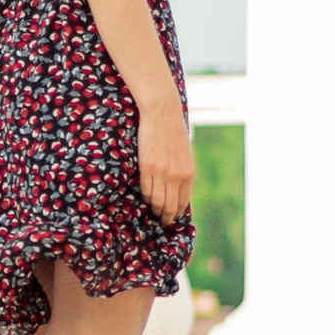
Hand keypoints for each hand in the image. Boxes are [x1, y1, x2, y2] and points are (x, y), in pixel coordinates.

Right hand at [137, 97, 194, 222]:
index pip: (183, 203)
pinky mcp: (147, 166)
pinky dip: (146, 197)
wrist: (163, 114)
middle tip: (161, 220)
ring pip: (156, 201)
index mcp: (189, 174)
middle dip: (165, 217)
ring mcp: (161, 172)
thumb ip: (183, 174)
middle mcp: (177, 176)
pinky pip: (145, 189)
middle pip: (169, 206)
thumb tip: (178, 193)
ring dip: (154, 208)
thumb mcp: (186, 156)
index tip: (171, 218)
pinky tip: (146, 197)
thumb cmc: (175, 134)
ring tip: (153, 210)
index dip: (176, 213)